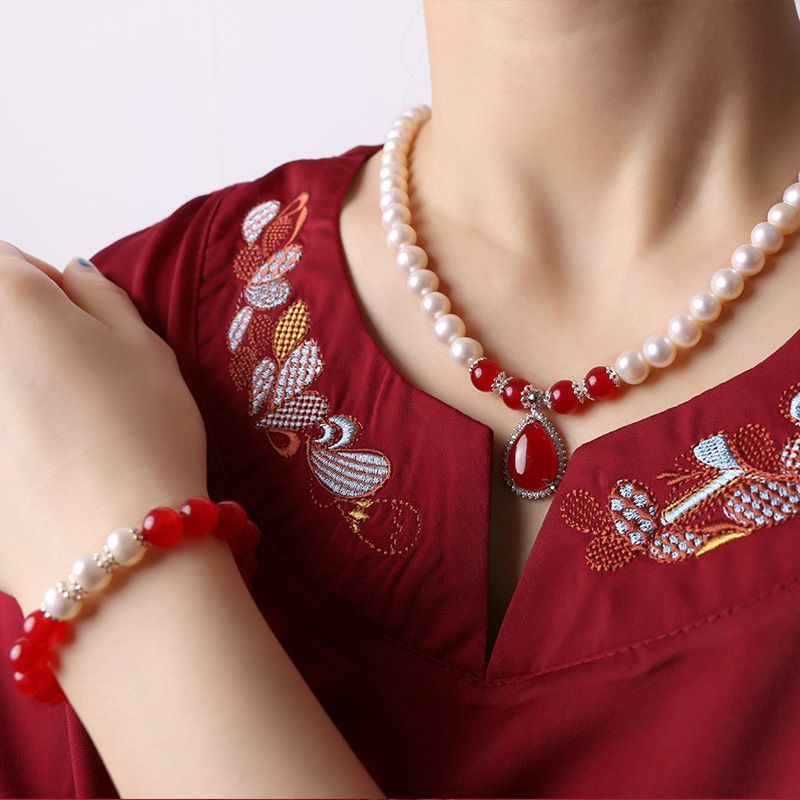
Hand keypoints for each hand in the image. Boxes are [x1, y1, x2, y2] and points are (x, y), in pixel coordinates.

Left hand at [0, 242, 207, 610]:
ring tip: (54, 429)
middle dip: (21, 338)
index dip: (42, 281)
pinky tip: (38, 469)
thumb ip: (101, 294)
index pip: (3, 259)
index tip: (73, 315)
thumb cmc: (141, 435)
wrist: (110, 545)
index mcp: (5, 301)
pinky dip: (6, 442)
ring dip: (13, 391)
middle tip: (70, 374)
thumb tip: (70, 275)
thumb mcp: (146, 347)